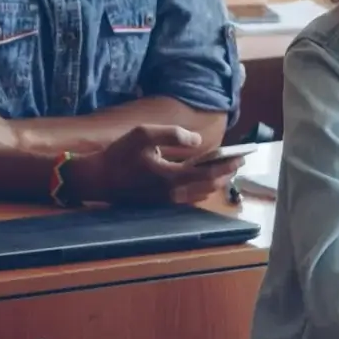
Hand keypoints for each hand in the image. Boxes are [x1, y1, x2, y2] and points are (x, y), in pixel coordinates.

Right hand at [71, 125, 236, 205]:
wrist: (97, 179)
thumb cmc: (119, 154)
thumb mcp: (143, 134)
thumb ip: (173, 134)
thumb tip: (198, 140)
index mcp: (170, 177)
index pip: (208, 173)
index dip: (226, 166)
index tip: (241, 157)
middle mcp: (172, 194)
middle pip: (208, 187)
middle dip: (225, 174)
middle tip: (238, 162)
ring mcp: (167, 201)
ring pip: (200, 194)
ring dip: (215, 182)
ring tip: (225, 169)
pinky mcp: (160, 203)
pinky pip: (189, 197)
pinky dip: (202, 188)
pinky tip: (205, 180)